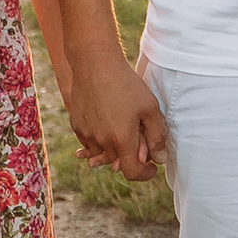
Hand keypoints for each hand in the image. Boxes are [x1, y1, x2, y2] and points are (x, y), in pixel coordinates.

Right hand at [64, 50, 167, 182]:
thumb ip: (157, 137)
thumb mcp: (149, 108)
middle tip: (138, 134)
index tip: (151, 167)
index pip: (132, 173)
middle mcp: (101, 142)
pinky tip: (106, 121)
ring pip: (102, 153)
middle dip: (130, 154)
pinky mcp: (76, 125)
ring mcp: (86, 134)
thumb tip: (160, 160)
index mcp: (121, 140)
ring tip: (121, 126)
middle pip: (118, 161)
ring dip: (113, 147)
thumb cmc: (126, 84)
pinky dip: (99, 138)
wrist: (95, 63)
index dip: (144, 174)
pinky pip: (89, 141)